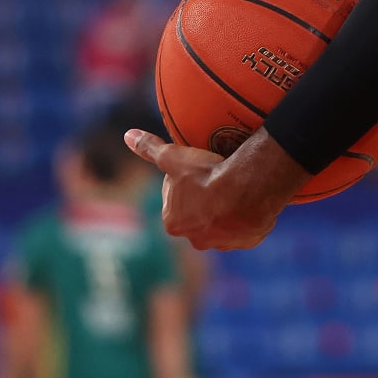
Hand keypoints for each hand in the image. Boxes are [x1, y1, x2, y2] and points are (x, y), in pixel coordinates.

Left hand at [124, 128, 306, 249]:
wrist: (247, 188)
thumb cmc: (205, 175)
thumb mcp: (173, 157)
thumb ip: (149, 148)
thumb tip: (129, 135)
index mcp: (173, 223)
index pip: (174, 201)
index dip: (184, 183)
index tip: (196, 171)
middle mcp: (195, 239)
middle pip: (197, 215)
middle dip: (203, 200)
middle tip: (215, 177)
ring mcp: (222, 242)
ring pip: (221, 223)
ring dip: (225, 209)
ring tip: (234, 187)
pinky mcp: (246, 240)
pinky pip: (244, 227)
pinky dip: (245, 216)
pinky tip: (249, 198)